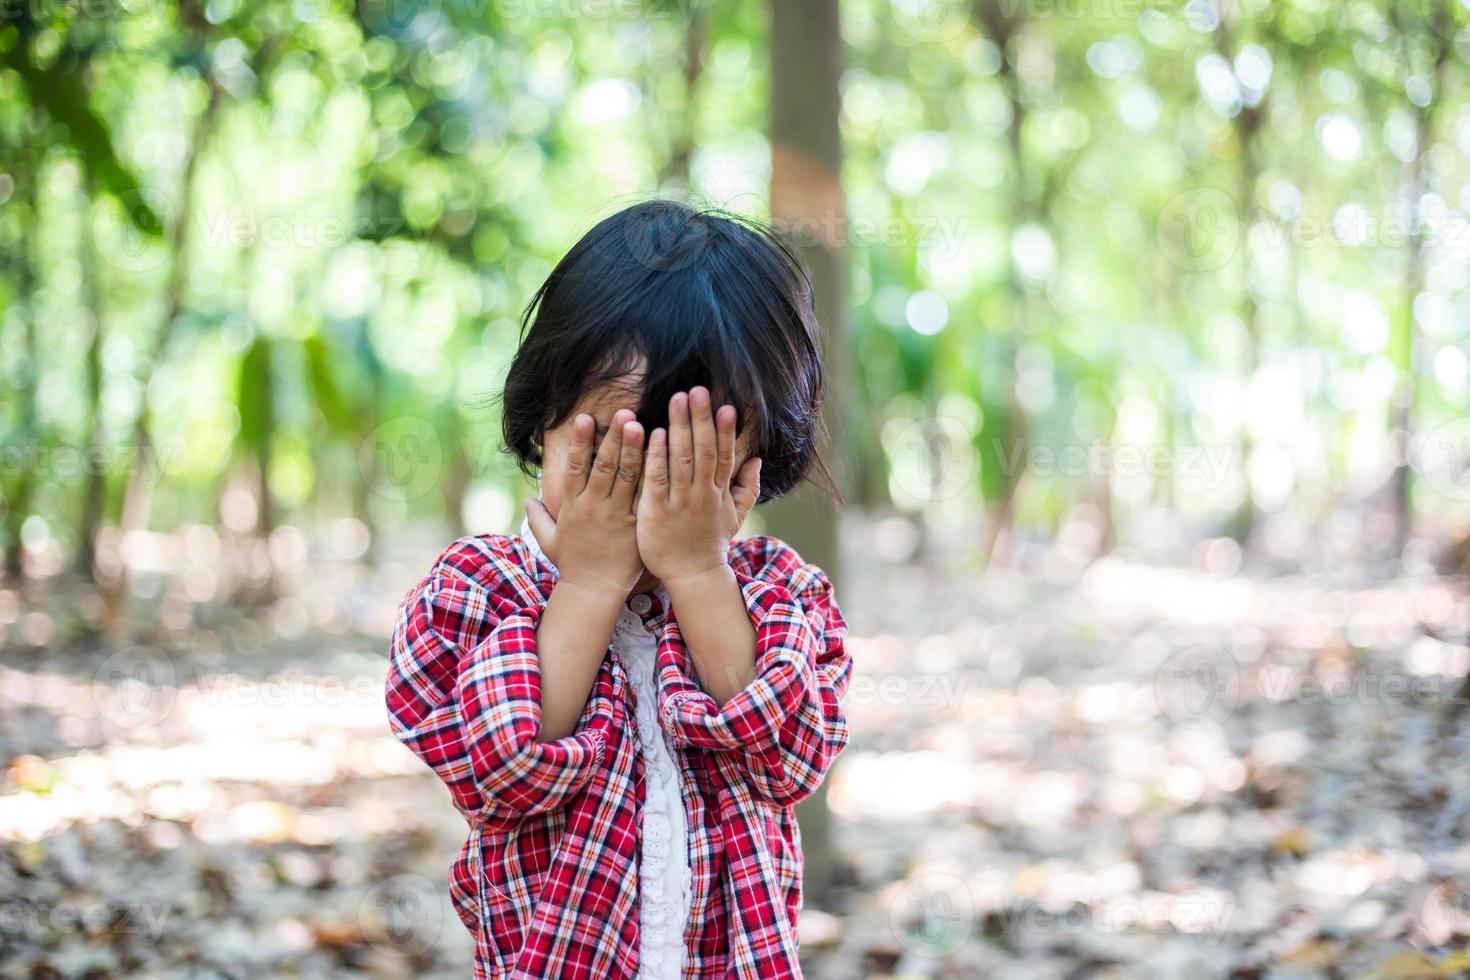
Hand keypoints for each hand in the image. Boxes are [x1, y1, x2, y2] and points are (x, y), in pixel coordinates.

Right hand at [525, 409, 644, 597]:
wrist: (594, 592)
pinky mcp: (636, 527)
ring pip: (626, 477)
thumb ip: (536, 518)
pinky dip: (652, 476)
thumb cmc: (572, 565)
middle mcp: (594, 507)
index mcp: (573, 506)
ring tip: (640, 424)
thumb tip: (527, 500)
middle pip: (604, 466)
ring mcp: (617, 516)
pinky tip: (660, 456)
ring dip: (633, 449)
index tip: (584, 418)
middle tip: (623, 412)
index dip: (579, 442)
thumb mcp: (548, 541)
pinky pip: (646, 498)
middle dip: (613, 437)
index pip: (575, 467)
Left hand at [636, 386, 760, 586]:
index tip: (726, 405)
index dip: (726, 430)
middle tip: (698, 390)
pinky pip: (657, 479)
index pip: (725, 455)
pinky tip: (655, 433)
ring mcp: (679, 502)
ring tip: (678, 400)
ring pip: (681, 459)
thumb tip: (756, 460)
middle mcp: (702, 494)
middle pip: (704, 450)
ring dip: (680, 428)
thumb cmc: (710, 544)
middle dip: (701, 419)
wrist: (692, 576)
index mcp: (718, 493)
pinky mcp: (656, 511)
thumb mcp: (734, 517)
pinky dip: (657, 456)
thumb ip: (747, 488)